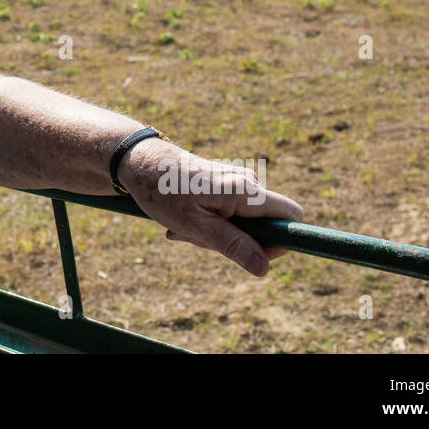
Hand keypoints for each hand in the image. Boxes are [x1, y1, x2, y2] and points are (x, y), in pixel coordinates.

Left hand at [117, 139, 303, 276]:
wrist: (138, 161)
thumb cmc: (164, 192)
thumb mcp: (197, 226)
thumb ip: (233, 245)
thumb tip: (264, 267)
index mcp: (246, 191)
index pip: (291, 215)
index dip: (282, 240)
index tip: (255, 255)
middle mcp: (247, 183)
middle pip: (264, 226)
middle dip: (237, 242)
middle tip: (198, 239)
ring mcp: (235, 183)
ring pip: (242, 223)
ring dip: (215, 235)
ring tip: (182, 227)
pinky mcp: (223, 185)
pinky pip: (228, 214)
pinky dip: (208, 224)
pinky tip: (181, 222)